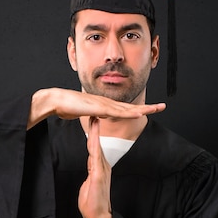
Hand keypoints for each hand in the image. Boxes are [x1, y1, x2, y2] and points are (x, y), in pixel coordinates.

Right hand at [28, 88, 165, 128]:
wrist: (55, 100)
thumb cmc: (65, 106)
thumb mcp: (83, 113)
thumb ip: (91, 115)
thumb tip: (96, 117)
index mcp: (103, 105)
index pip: (124, 109)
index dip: (138, 109)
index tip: (149, 110)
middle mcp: (106, 103)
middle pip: (130, 106)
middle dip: (147, 106)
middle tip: (162, 106)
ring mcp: (103, 104)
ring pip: (127, 108)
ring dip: (143, 108)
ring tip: (157, 109)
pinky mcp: (98, 107)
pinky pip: (117, 112)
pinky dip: (129, 112)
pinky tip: (138, 113)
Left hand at [78, 116, 111, 217]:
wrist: (98, 217)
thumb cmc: (92, 203)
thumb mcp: (88, 184)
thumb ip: (89, 172)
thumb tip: (89, 166)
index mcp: (98, 168)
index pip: (94, 147)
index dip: (93, 134)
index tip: (91, 121)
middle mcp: (102, 167)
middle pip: (96, 144)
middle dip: (95, 128)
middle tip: (94, 113)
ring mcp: (101, 171)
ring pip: (97, 148)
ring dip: (95, 134)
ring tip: (94, 121)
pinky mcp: (99, 176)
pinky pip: (96, 159)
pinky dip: (95, 148)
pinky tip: (93, 140)